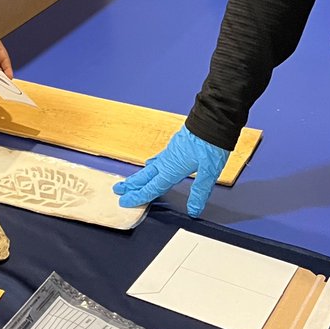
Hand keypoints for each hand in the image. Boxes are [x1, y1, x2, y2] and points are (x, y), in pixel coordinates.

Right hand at [113, 125, 229, 216]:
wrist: (212, 119)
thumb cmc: (210, 143)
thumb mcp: (209, 172)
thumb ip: (200, 192)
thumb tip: (193, 210)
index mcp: (172, 169)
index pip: (151, 188)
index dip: (138, 197)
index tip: (125, 202)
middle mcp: (167, 161)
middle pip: (144, 176)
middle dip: (131, 185)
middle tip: (117, 190)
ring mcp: (169, 151)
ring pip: (149, 167)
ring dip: (138, 176)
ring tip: (131, 181)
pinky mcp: (174, 145)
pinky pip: (157, 159)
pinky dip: (150, 165)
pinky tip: (152, 164)